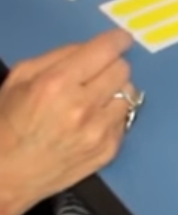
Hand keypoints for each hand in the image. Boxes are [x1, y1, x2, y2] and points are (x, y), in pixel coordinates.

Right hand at [0, 30, 138, 214]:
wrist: (6, 175)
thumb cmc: (7, 123)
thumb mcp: (20, 78)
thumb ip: (58, 56)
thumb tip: (90, 48)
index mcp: (57, 84)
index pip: (105, 50)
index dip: (116, 41)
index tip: (121, 39)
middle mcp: (83, 106)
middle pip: (123, 69)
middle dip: (111, 66)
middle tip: (96, 73)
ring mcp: (99, 130)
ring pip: (129, 92)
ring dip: (114, 91)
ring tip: (92, 100)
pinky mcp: (109, 149)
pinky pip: (125, 118)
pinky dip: (112, 115)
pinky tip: (91, 121)